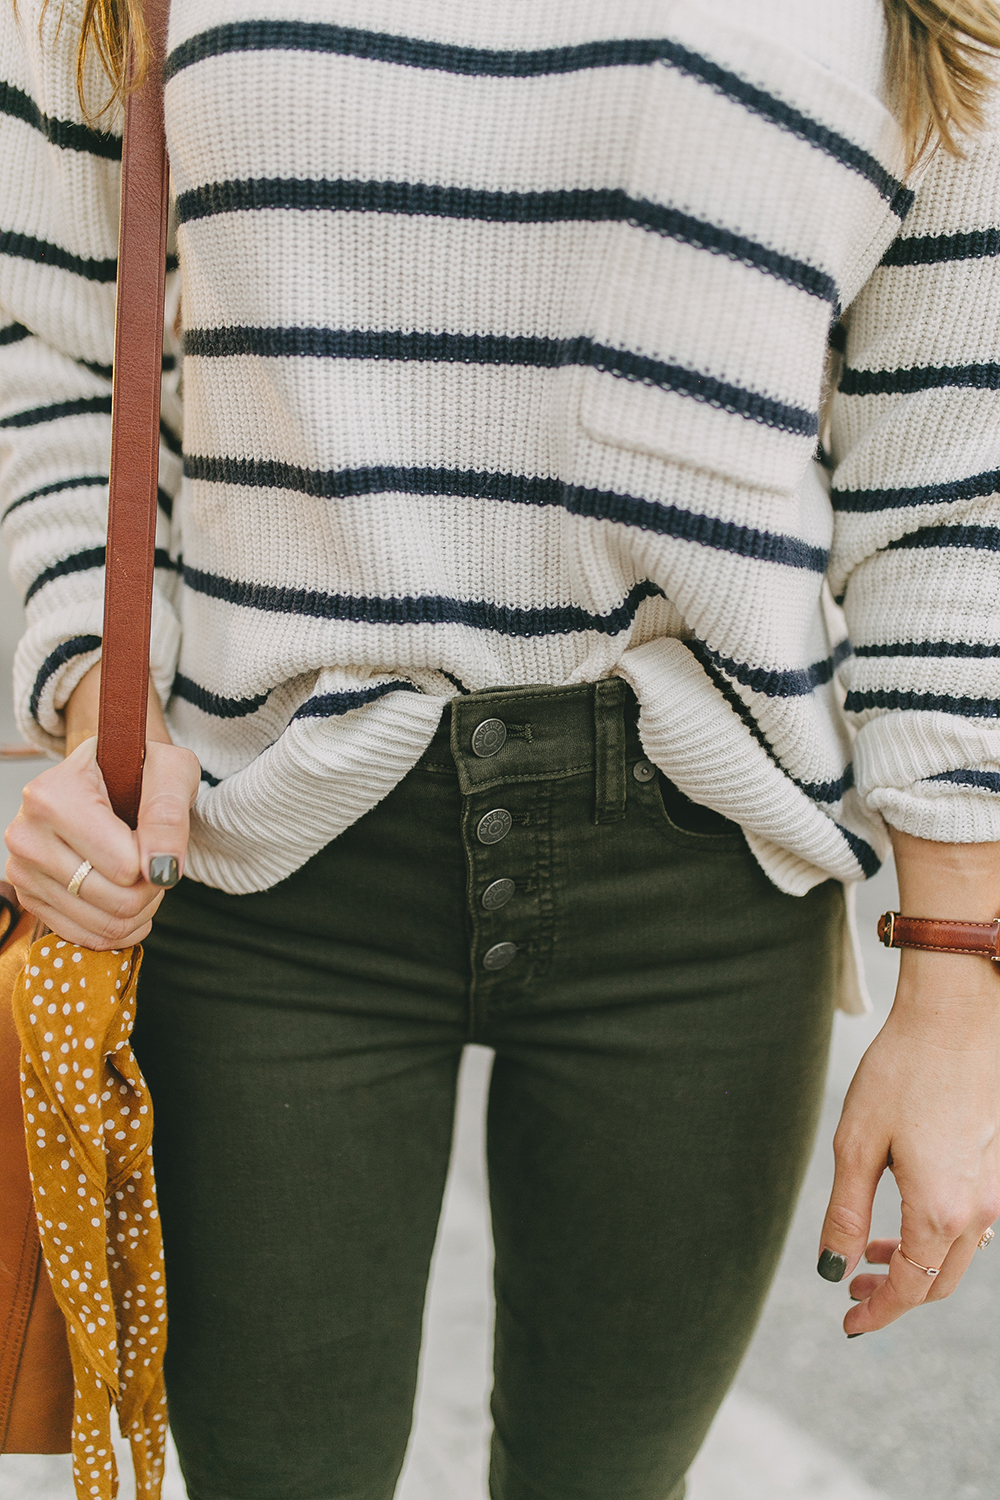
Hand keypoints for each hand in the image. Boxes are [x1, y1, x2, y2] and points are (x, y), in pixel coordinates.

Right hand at [4, 665, 199, 948]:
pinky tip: (129, 897)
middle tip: (156, 859)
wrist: (106, 777)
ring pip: (105, 925)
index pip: (125, 865)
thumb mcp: (170, 771)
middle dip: (153, 888)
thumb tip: (162, 870)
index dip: (158, 857)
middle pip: (116, 901)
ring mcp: (22, 870)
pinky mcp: (29, 897)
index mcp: (51, 796)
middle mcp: (26, 835)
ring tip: (143, 874)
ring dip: (140, 909)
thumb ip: (169, 815)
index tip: (157, 832)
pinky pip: (87, 937)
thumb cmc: (139, 769)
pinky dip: (120, 927)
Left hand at [818, 831, 999, 1333]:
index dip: (877, 1313)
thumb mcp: (857, 1144)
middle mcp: (979, 1211)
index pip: (910, 1289)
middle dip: (894, 1294)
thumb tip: (831, 1269)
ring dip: (913, 1264)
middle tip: (849, 1293)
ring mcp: (993, 1190)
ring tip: (865, 1253)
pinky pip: (968, 1224)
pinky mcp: (995, 1166)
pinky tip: (902, 1216)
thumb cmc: (902, 1072)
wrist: (958, 1017)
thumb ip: (845, 1212)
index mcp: (943, 1213)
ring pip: (957, 1255)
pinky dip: (934, 1236)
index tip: (847, 1326)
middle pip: (939, 1282)